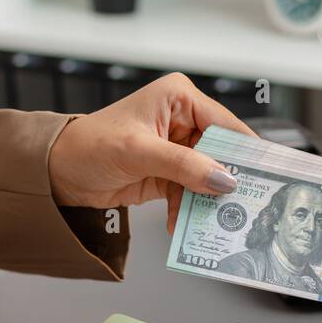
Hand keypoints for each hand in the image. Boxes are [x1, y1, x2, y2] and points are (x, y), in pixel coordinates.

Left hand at [48, 73, 253, 232]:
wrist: (59, 172)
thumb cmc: (89, 146)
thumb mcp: (140, 152)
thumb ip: (185, 165)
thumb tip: (224, 180)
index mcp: (179, 98)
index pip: (225, 124)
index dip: (244, 151)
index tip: (263, 176)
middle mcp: (182, 120)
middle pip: (221, 153)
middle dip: (227, 181)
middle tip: (244, 205)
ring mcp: (177, 149)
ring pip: (208, 178)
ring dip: (207, 201)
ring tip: (214, 221)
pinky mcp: (169, 174)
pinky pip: (191, 193)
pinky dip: (188, 210)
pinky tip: (182, 224)